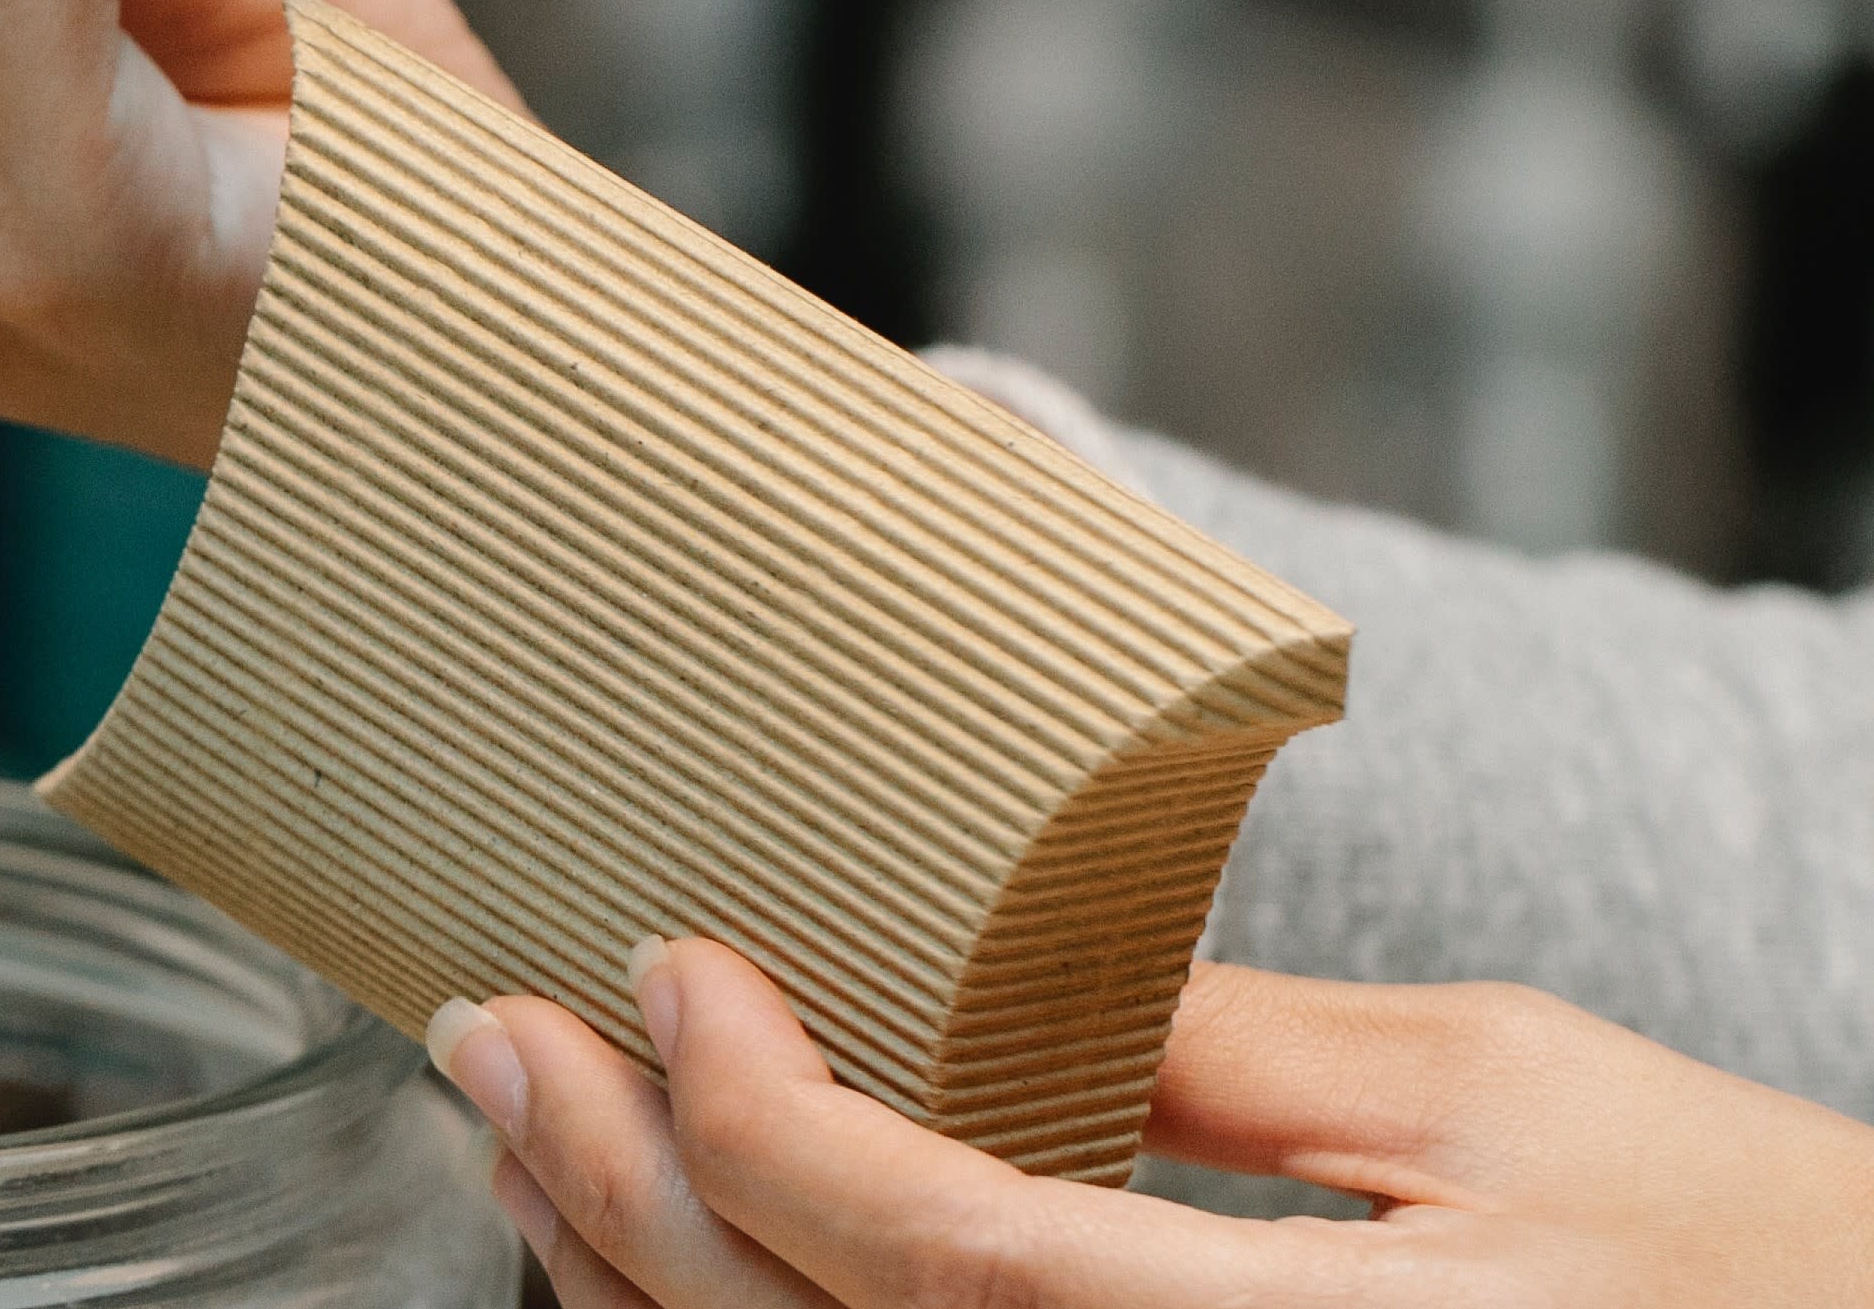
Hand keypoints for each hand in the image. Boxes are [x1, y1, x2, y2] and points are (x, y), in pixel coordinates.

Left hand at [429, 937, 1873, 1307]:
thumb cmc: (1745, 1248)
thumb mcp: (1499, 1092)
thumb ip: (1229, 1050)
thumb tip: (1003, 963)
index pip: (931, 1254)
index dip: (756, 1114)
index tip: (669, 962)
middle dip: (619, 1189)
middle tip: (494, 1030)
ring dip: (636, 1280)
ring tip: (527, 1128)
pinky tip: (662, 1257)